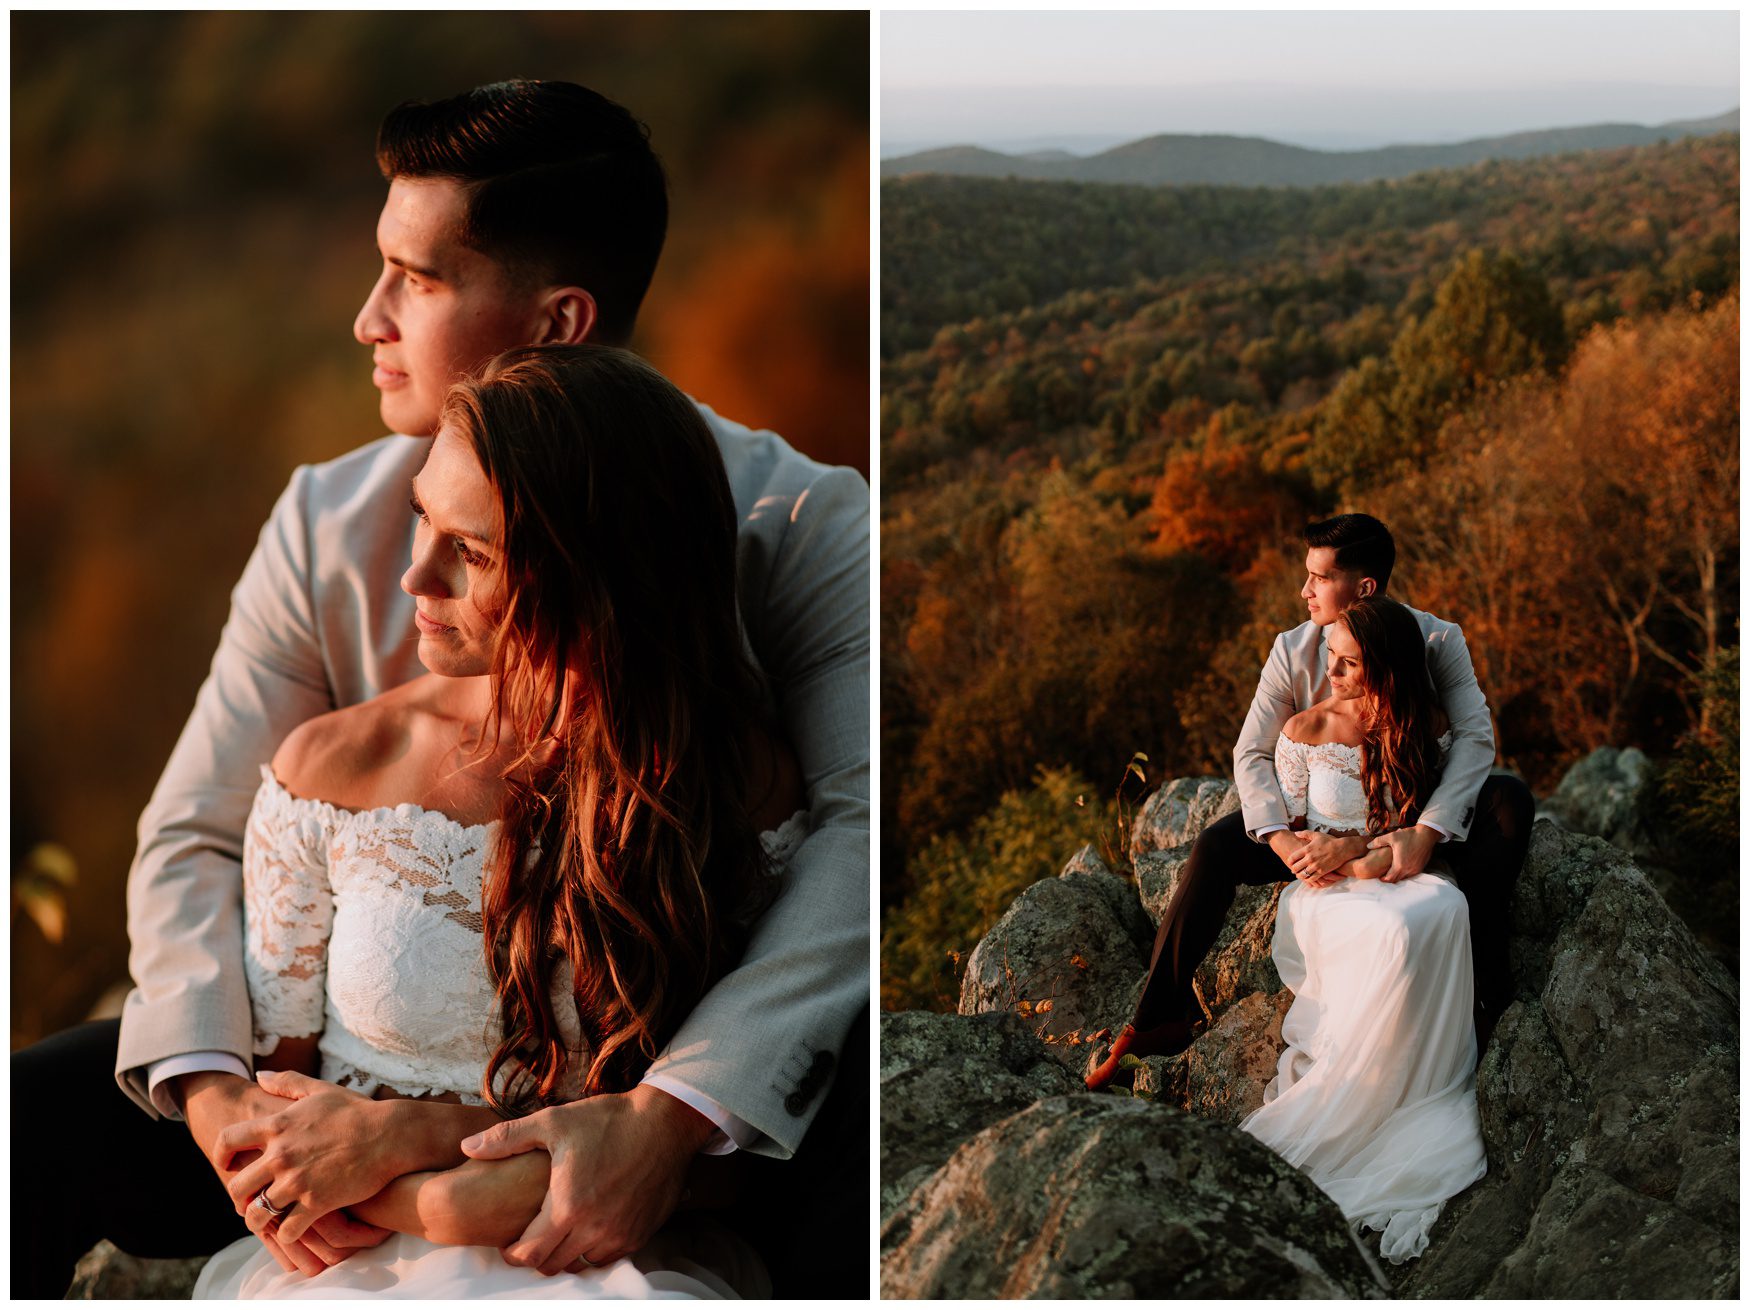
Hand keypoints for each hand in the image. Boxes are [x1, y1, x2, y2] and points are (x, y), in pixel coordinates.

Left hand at [212, 1070, 401, 1249]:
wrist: (391, 1135)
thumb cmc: (358, 1112)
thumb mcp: (321, 1090)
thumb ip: (287, 1082)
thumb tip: (260, 1075)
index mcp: (278, 1126)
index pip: (227, 1141)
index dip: (220, 1156)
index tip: (228, 1166)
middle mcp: (281, 1155)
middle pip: (236, 1186)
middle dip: (238, 1198)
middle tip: (249, 1201)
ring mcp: (297, 1181)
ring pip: (256, 1214)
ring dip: (257, 1221)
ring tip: (266, 1221)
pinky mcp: (316, 1203)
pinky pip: (286, 1231)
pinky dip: (286, 1235)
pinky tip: (293, 1231)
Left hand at [459, 1083, 715, 1275]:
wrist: (665, 1122)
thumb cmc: (608, 1119)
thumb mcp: (553, 1122)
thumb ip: (506, 1138)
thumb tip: (465, 1146)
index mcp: (567, 1207)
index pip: (528, 1255)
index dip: (512, 1253)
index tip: (508, 1241)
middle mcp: (594, 1229)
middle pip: (552, 1266)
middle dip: (536, 1256)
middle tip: (531, 1236)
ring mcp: (620, 1235)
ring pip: (581, 1265)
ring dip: (566, 1254)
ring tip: (561, 1230)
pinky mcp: (640, 1234)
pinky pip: (609, 1257)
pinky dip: (594, 1249)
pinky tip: (590, 1224)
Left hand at [1285, 830, 1363, 879]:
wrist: (1343, 849)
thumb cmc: (1330, 841)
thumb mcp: (1317, 835)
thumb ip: (1305, 834)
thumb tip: (1296, 833)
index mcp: (1307, 849)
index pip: (1292, 858)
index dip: (1289, 862)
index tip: (1290, 863)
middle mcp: (1310, 858)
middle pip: (1295, 868)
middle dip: (1293, 870)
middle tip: (1294, 870)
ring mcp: (1316, 866)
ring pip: (1302, 875)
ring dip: (1300, 876)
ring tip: (1300, 874)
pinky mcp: (1322, 872)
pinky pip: (1312, 879)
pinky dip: (1308, 880)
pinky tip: (1308, 878)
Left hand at [1368, 825, 1440, 881]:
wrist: (1426, 835)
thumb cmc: (1408, 836)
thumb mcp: (1391, 837)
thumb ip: (1378, 842)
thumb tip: (1368, 846)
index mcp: (1400, 865)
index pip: (1390, 879)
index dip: (1383, 879)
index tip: (1379, 876)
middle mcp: (1408, 870)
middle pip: (1396, 880)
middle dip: (1389, 878)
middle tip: (1383, 874)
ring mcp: (1416, 869)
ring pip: (1404, 877)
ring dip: (1397, 875)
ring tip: (1392, 869)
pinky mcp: (1421, 867)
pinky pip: (1411, 874)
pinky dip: (1405, 872)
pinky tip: (1401, 865)